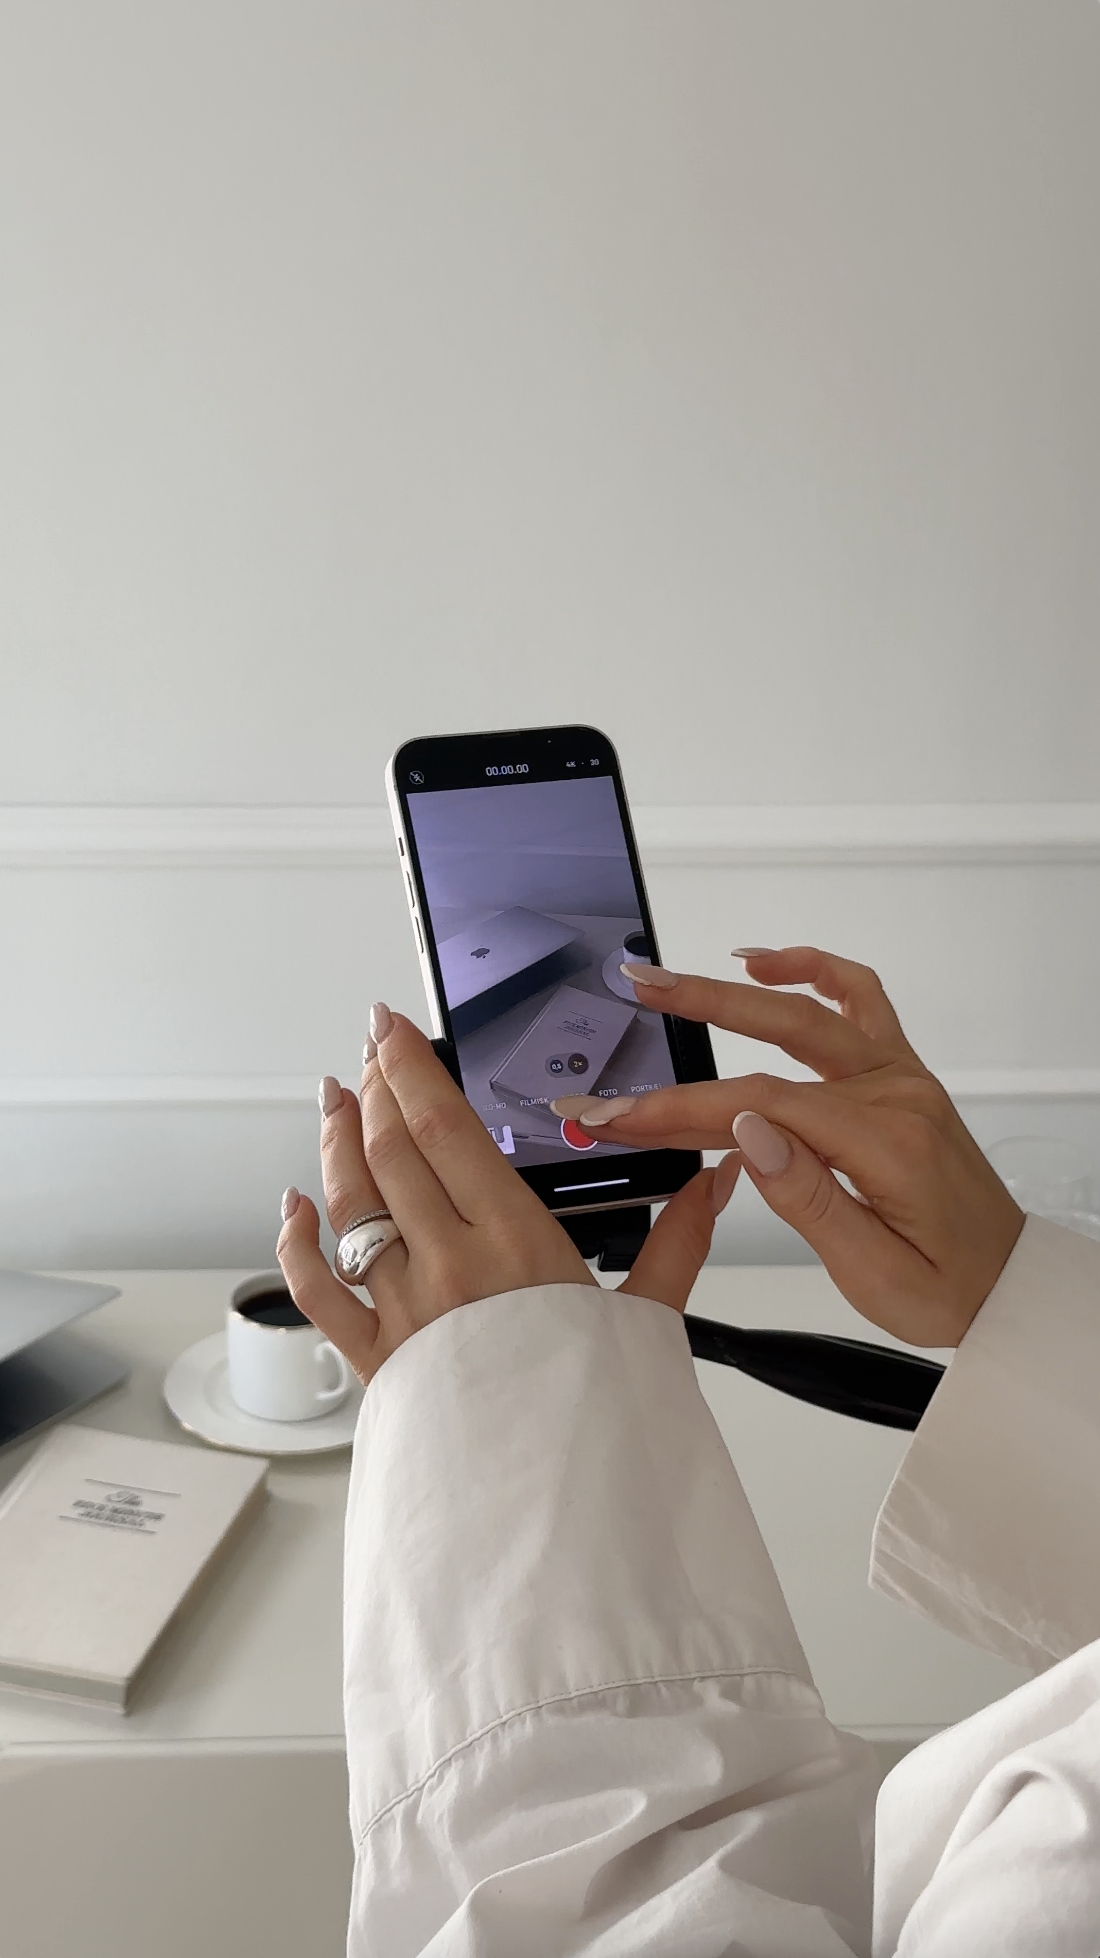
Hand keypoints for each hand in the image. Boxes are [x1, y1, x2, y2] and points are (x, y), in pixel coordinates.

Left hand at [276, 1004, 732, 1385]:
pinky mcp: (377, 1359)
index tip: (394, 1028)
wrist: (555, 1517)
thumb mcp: (648, 1319)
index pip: (445, 1128)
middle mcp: (449, 1266)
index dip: (411, 1067)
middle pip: (390, 1151)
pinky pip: (317, 1293)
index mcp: (515, 1242)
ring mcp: (404, 1311)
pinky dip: (297, 1244)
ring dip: (335, 1143)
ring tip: (335, 1100)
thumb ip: (680, 1238)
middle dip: (375, 1089)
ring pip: (348, 1206)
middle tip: (371, 1052)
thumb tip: (721, 1176)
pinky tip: (294, 1207)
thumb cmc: (598, 1419)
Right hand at [551, 947, 1023, 1349]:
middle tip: (636, 992)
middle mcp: (897, 1094)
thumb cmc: (946, 1290)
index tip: (624, 1113)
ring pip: (813, 1011)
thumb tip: (747, 1130)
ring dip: (740, 986)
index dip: (686, 1105)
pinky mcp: (901, 1077)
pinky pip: (860, 1001)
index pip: (766, 1103)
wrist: (1007, 1287)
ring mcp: (902, 1078)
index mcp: (885, 1143)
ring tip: (674, 976)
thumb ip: (810, 1199)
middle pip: (784, 1033)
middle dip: (700, 1010)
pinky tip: (765, 964)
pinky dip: (813, 972)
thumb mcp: (874, 1274)